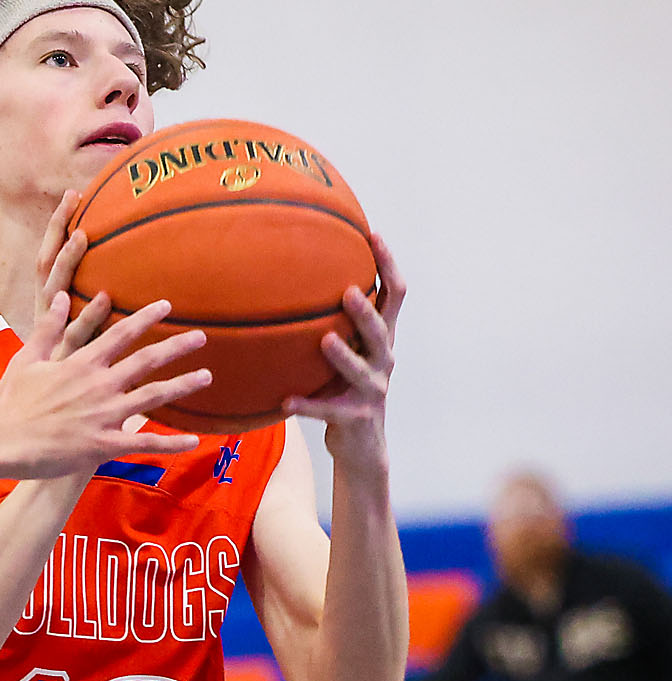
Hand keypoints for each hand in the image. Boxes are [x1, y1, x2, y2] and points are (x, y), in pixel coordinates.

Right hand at [0, 197, 212, 479]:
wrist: (1, 440)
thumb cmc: (10, 401)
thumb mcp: (27, 359)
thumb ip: (47, 328)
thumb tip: (57, 297)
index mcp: (81, 363)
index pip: (120, 334)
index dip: (145, 318)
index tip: (167, 305)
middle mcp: (99, 385)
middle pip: (146, 361)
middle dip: (176, 346)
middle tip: (202, 335)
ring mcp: (104, 415)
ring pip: (153, 397)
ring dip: (182, 386)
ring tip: (206, 376)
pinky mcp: (103, 445)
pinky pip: (143, 444)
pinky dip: (171, 443)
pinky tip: (194, 441)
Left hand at [285, 232, 405, 465]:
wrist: (360, 446)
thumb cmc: (345, 387)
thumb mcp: (346, 351)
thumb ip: (333, 319)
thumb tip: (298, 274)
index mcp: (381, 339)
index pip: (393, 295)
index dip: (388, 265)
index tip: (373, 235)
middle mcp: (383, 360)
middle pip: (381, 331)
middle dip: (365, 312)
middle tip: (346, 292)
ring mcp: (372, 391)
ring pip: (361, 371)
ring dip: (343, 356)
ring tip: (325, 341)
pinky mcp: (355, 418)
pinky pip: (328, 411)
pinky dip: (308, 405)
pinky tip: (286, 401)